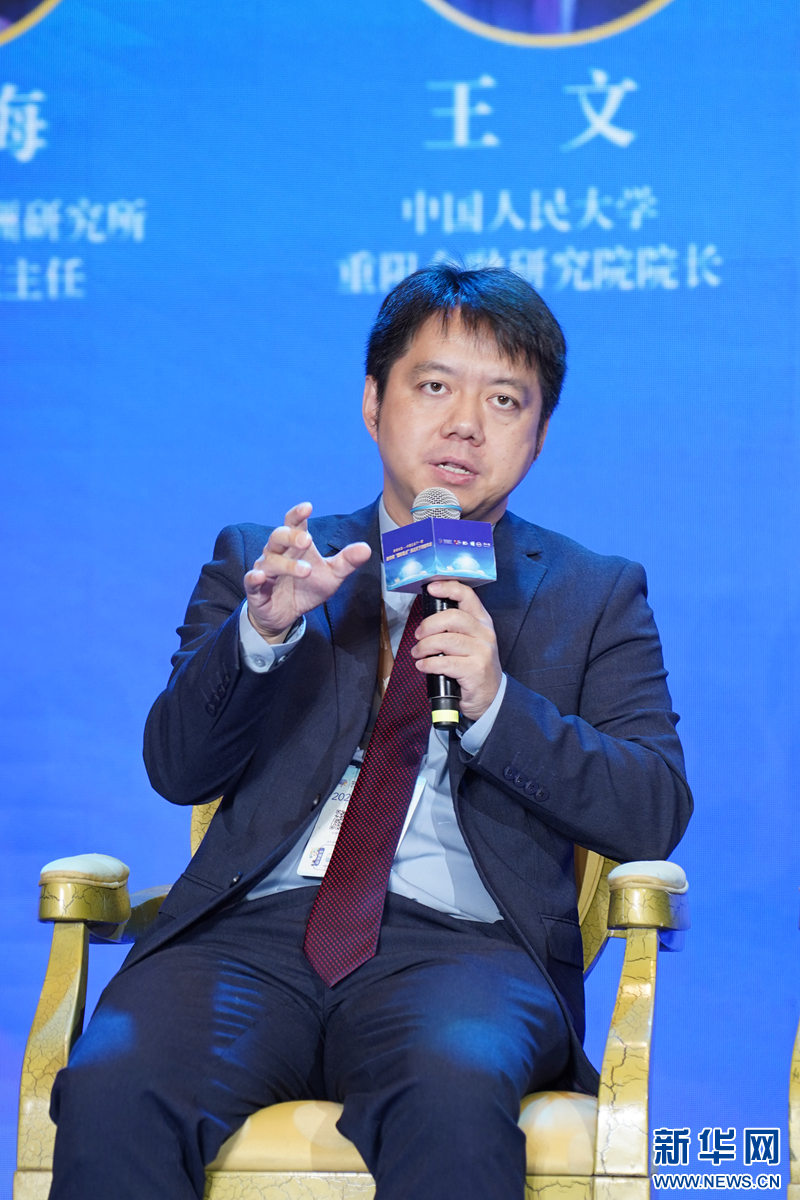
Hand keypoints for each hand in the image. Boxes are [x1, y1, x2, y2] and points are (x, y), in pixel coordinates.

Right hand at [244, 502, 370, 640]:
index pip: (293, 524)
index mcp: (294, 545)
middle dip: (291, 536)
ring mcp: (265, 570)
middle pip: (278, 537)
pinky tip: (259, 576)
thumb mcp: (332, 575)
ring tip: (306, 571)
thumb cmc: (307, 587)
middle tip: (307, 541)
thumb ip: (346, 561)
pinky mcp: (256, 590)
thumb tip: (366, 549)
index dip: (298, 514)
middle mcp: (276, 553)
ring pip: (270, 561)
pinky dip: (254, 578)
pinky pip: (251, 581)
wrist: (285, 614)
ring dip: (287, 565)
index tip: (307, 507)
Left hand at [410, 580, 501, 720]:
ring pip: (446, 640)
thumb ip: (454, 628)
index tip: (431, 588)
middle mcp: (484, 634)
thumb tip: (427, 622)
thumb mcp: (470, 642)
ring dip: (425, 647)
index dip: (448, 588)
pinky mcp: (475, 670)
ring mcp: (482, 652)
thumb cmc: (474, 667)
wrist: (490, 697)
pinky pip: (445, 662)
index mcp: (482, 622)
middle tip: (418, 636)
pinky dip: (429, 664)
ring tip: (418, 654)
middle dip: (429, 625)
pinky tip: (423, 666)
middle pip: (452, 617)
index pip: (468, 596)